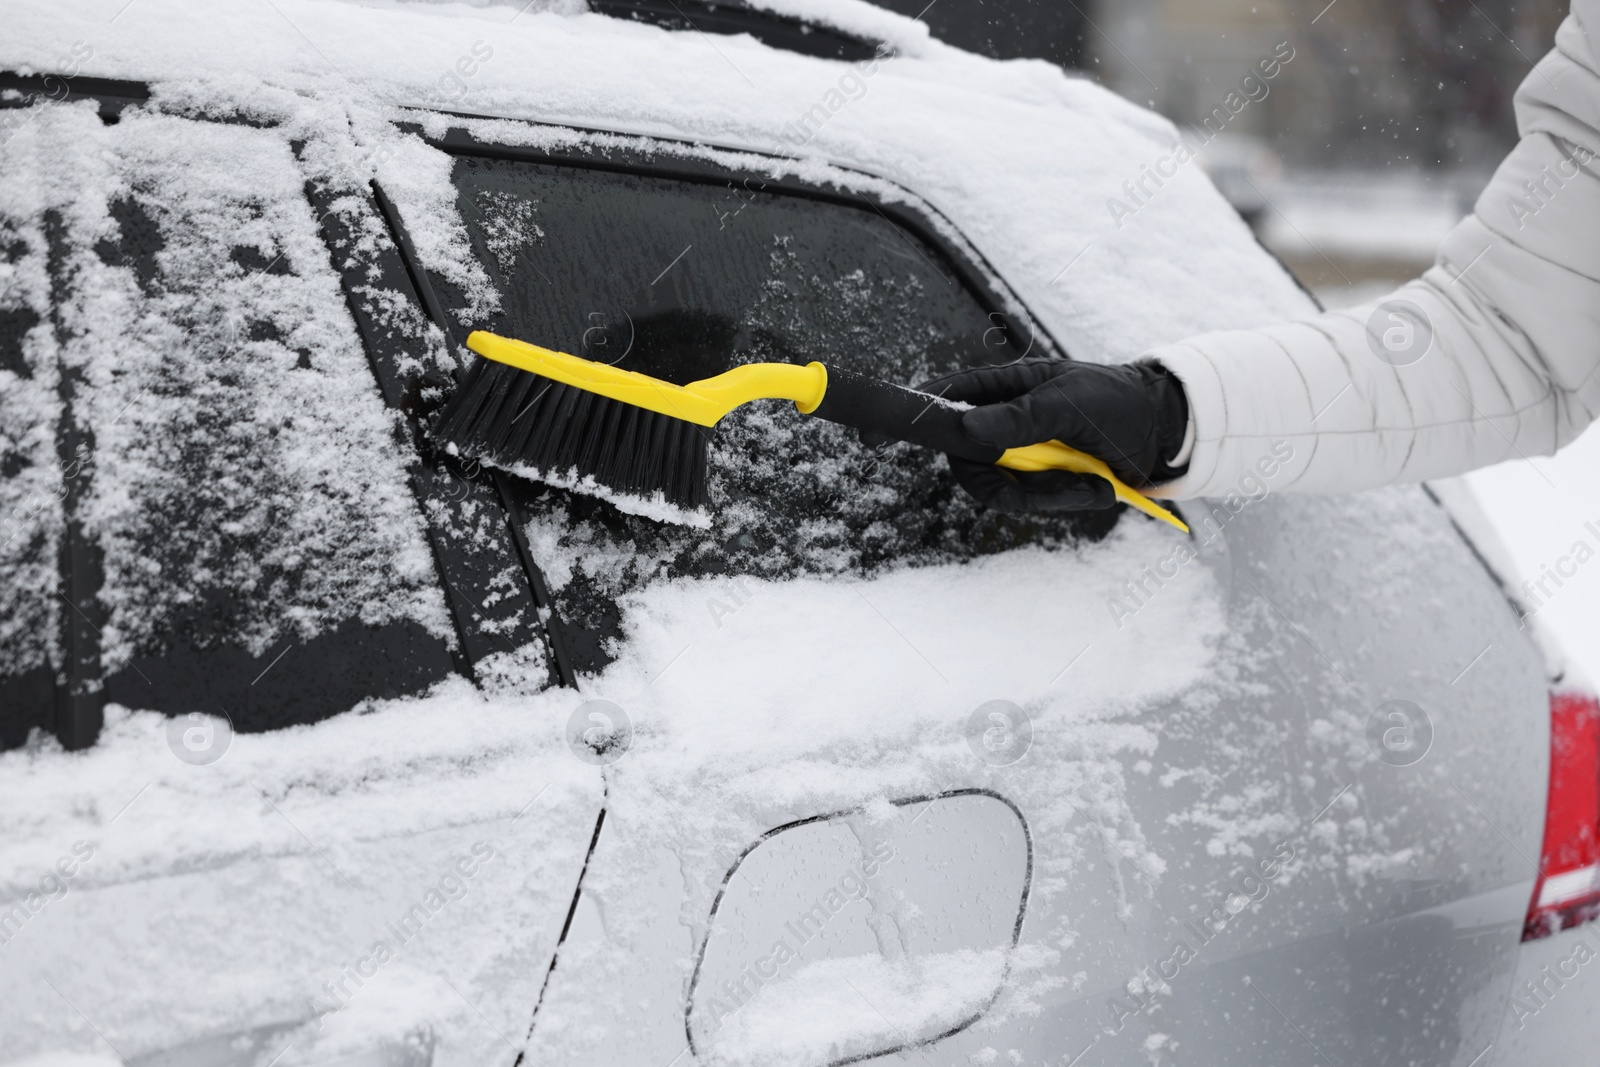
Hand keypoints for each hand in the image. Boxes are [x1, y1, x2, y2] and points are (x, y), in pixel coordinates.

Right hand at [916, 358, 1188, 513]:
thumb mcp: (1068, 404)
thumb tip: (966, 429)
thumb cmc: (1115, 402)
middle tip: (1037, 492)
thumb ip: (1017, 417)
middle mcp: (1005, 423)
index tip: (885, 435)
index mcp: (1004, 389)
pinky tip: (1097, 486)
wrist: (1164, 433)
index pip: (948, 399)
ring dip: (1048, 495)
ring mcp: (1023, 455)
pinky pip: (1035, 503)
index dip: (919, 416)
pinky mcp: (1043, 482)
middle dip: (1006, 485)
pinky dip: (1068, 500)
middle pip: (970, 464)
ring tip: (1090, 482)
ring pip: (1003, 491)